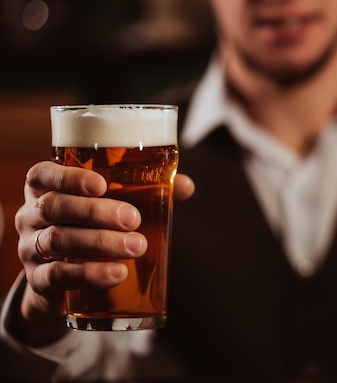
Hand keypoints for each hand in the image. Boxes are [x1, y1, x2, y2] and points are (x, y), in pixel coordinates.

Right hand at [11, 161, 194, 345]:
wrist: (61, 283)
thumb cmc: (90, 229)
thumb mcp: (112, 207)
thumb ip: (147, 193)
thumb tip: (185, 185)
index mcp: (45, 190)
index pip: (43, 175)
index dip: (68, 177)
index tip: (101, 184)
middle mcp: (31, 216)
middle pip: (54, 207)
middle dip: (96, 212)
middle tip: (134, 219)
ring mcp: (30, 249)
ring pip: (58, 240)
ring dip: (100, 243)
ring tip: (136, 247)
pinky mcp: (38, 281)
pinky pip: (57, 276)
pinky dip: (89, 274)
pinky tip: (116, 273)